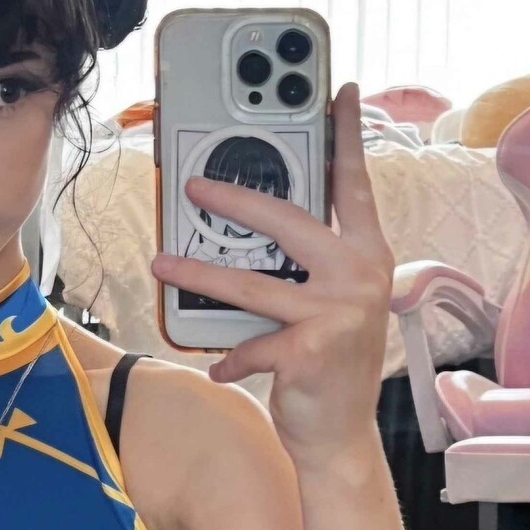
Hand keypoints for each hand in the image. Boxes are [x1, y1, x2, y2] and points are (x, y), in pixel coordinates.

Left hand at [150, 81, 394, 467]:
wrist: (340, 436)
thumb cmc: (329, 367)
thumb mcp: (331, 306)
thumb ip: (309, 266)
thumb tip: (253, 228)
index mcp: (367, 256)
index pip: (354, 186)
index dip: (345, 137)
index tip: (336, 92)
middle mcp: (358, 277)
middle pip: (288, 221)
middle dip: (236, 198)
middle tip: (193, 186)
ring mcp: (337, 314)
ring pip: (252, 284)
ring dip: (199, 273)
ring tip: (163, 261)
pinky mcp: (310, 351)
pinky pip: (251, 344)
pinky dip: (228, 357)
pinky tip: (216, 365)